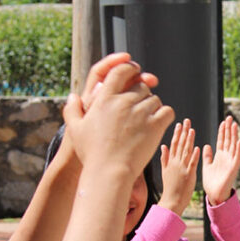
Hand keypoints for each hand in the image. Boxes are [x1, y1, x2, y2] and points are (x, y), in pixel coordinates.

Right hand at [63, 62, 173, 180]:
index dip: (129, 68)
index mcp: (104, 99)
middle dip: (142, 94)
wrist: (109, 172)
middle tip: (139, 107)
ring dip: (153, 106)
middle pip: (141, 86)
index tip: (135, 70)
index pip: (120, 72)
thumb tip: (72, 96)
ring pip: (155, 99)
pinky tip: (159, 124)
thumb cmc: (92, 154)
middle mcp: (123, 102)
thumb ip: (72, 110)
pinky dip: (165, 116)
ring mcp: (140, 113)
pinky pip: (167, 111)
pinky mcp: (155, 125)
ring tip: (147, 120)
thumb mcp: (75, 130)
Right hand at [160, 119, 200, 215]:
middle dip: (184, 132)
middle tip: (187, 121)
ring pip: (186, 152)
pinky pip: (192, 164)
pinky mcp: (188, 175)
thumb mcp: (164, 171)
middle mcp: (175, 163)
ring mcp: (182, 168)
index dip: (177, 133)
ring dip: (189, 140)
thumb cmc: (170, 187)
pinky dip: (194, 156)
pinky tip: (197, 147)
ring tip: (192, 130)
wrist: (172, 200)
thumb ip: (164, 158)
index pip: (174, 144)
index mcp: (170, 161)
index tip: (180, 124)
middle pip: (180, 145)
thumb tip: (163, 145)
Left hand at [201, 116, 239, 205]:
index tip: (223, 122)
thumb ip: (207, 156)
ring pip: (233, 146)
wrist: (214, 194)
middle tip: (230, 117)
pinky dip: (238, 149)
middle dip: (229, 129)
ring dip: (234, 135)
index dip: (222, 131)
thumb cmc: (211, 182)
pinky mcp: (233, 168)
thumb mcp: (207, 166)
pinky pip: (237, 157)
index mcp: (219, 156)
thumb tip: (206, 145)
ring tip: (234, 125)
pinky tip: (239, 141)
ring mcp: (231, 162)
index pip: (222, 140)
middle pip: (228, 140)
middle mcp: (226, 157)